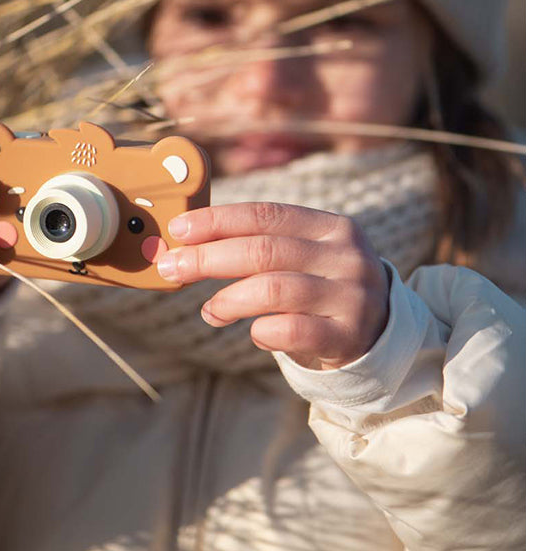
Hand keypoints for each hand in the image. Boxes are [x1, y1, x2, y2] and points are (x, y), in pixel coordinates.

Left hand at [156, 202, 389, 368]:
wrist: (378, 335)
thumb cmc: (320, 289)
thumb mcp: (302, 257)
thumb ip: (257, 245)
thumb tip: (184, 244)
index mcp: (331, 226)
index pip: (266, 215)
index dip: (217, 221)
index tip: (178, 230)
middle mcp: (345, 256)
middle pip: (264, 250)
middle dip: (208, 258)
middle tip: (173, 268)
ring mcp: (351, 296)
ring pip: (274, 290)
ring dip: (229, 299)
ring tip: (210, 311)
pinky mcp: (349, 336)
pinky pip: (293, 330)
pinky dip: (263, 331)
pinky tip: (254, 332)